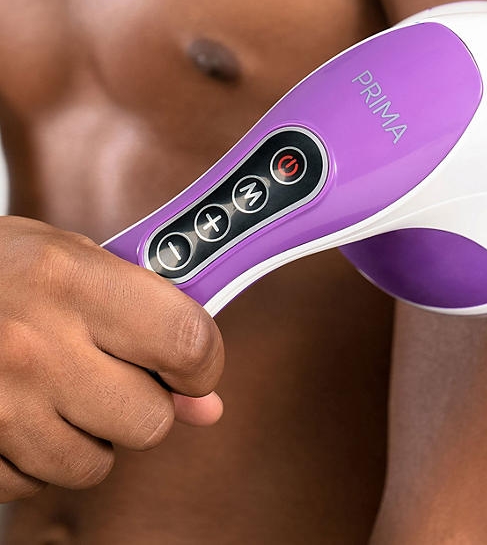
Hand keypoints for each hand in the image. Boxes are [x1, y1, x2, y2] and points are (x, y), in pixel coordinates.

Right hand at [0, 216, 223, 501]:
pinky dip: (37, 457)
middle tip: (115, 371)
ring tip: (60, 387)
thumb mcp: (78, 261)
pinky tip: (22, 412)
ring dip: (90, 433)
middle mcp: (32, 346)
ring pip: (95, 465)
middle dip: (145, 402)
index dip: (204, 363)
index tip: (194, 368)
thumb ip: (151, 319)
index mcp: (71, 281)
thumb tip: (206, 405)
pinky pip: (34, 486)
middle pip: (149, 420)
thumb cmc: (1, 269)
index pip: (186, 342)